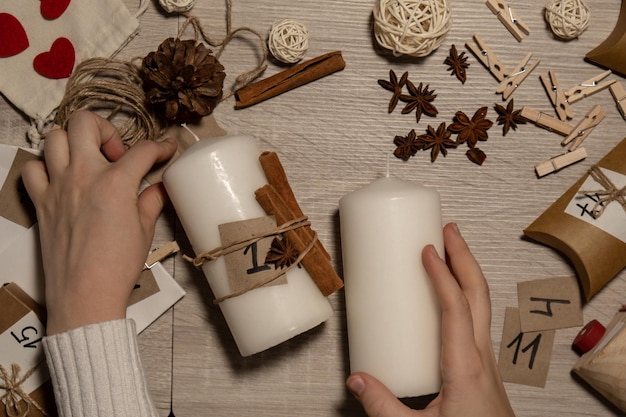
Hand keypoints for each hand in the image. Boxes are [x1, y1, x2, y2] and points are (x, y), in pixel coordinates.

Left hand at [22, 111, 176, 334]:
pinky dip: (45, 166)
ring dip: (74, 142)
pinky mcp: (41, 202)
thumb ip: (151, 201)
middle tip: (118, 153)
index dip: (161, 146)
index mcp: (115, 183)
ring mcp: (57, 186)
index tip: (167, 149)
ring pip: (55, 137)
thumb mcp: (144, 231)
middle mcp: (83, 176)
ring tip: (89, 161)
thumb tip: (160, 187)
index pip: (143, 150)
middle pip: (87, 123)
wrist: (85, 296)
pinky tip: (62, 179)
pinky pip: (33, 168)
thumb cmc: (118, 266)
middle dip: (107, 129)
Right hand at [346, 223, 514, 416]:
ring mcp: (488, 364)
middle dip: (465, 258)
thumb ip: (382, 405)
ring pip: (484, 306)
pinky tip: (451, 300)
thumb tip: (356, 380)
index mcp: (465, 369)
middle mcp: (482, 360)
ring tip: (452, 254)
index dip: (442, 275)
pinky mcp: (484, 370)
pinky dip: (467, 298)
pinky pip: (478, 322)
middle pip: (480, 295)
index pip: (456, 309)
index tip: (428, 251)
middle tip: (450, 232)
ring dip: (469, 274)